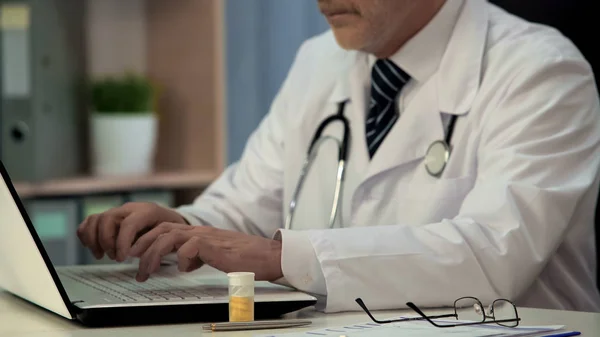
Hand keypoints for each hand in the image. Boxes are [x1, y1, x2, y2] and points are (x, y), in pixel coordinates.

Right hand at [76, 202, 187, 261]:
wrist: (169, 219)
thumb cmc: (169, 230)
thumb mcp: (168, 236)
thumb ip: (153, 244)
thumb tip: (136, 255)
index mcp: (146, 211)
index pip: (128, 224)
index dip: (122, 242)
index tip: (122, 258)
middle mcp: (129, 208)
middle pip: (107, 218)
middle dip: (107, 241)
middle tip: (115, 257)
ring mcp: (118, 211)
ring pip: (96, 219)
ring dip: (94, 240)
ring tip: (102, 256)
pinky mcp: (109, 217)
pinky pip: (90, 221)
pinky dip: (86, 235)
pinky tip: (93, 248)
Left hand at [129, 223, 282, 281]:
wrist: (271, 256)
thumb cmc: (248, 258)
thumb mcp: (217, 255)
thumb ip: (200, 256)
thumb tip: (186, 263)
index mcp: (200, 233)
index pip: (166, 229)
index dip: (147, 240)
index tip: (136, 256)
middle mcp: (201, 232)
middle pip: (162, 229)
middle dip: (142, 245)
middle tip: (131, 262)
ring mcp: (208, 237)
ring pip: (170, 236)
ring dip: (154, 253)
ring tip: (147, 269)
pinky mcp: (216, 246)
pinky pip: (190, 248)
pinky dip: (182, 259)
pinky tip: (186, 270)